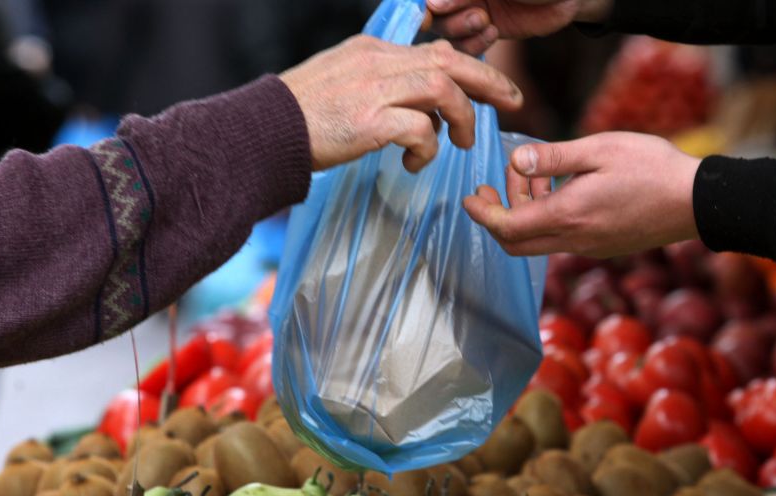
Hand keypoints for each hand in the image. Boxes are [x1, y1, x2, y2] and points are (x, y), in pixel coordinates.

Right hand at [281, 36, 523, 172]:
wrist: (262, 132)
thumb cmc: (300, 116)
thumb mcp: (343, 83)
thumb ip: (381, 84)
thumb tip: (422, 108)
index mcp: (373, 51)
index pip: (435, 51)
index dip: (471, 67)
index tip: (492, 87)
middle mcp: (377, 63)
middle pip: (449, 61)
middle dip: (489, 80)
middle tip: (512, 102)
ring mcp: (373, 90)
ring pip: (442, 90)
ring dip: (461, 119)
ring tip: (461, 144)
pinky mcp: (369, 122)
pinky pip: (420, 129)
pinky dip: (428, 148)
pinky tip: (415, 164)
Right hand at [426, 0, 611, 54]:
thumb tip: (430, 4)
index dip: (424, 6)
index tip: (428, 13)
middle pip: (433, 15)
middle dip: (449, 17)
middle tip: (478, 14)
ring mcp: (470, 11)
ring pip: (446, 32)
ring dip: (462, 31)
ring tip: (486, 21)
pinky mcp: (485, 31)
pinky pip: (466, 47)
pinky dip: (474, 45)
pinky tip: (493, 32)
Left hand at [464, 132, 701, 257]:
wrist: (697, 201)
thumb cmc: (652, 168)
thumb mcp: (599, 149)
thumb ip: (553, 158)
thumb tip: (516, 161)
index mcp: (568, 216)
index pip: (507, 227)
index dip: (482, 214)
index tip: (469, 197)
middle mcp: (574, 240)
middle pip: (516, 244)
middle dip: (497, 215)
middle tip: (494, 185)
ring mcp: (590, 248)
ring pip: (539, 241)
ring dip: (526, 212)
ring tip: (536, 175)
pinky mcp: (604, 247)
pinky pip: (562, 239)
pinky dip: (548, 217)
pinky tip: (562, 189)